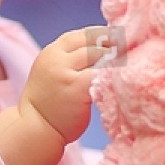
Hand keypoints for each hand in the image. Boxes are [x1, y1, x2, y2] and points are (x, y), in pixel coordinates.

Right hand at [18, 26, 117, 143]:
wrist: (35, 129)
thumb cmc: (48, 105)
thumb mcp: (52, 72)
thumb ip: (70, 60)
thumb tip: (103, 50)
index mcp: (52, 52)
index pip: (82, 35)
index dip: (102, 35)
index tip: (118, 40)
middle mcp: (57, 59)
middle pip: (93, 42)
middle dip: (113, 45)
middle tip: (129, 52)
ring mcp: (66, 73)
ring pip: (99, 55)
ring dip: (116, 59)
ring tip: (128, 65)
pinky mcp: (77, 88)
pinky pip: (102, 74)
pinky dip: (113, 74)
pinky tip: (121, 80)